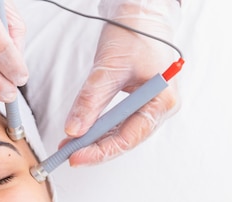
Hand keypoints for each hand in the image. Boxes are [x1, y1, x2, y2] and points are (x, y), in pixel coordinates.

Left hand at [62, 0, 180, 165]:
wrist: (140, 16)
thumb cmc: (134, 34)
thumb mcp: (108, 68)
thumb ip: (91, 100)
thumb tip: (74, 130)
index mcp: (163, 100)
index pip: (129, 137)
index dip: (101, 150)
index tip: (76, 156)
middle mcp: (161, 108)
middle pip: (126, 139)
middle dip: (96, 149)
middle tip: (68, 155)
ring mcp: (151, 107)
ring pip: (121, 134)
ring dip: (95, 141)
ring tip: (70, 146)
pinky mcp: (139, 104)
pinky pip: (119, 123)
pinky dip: (100, 129)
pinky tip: (82, 135)